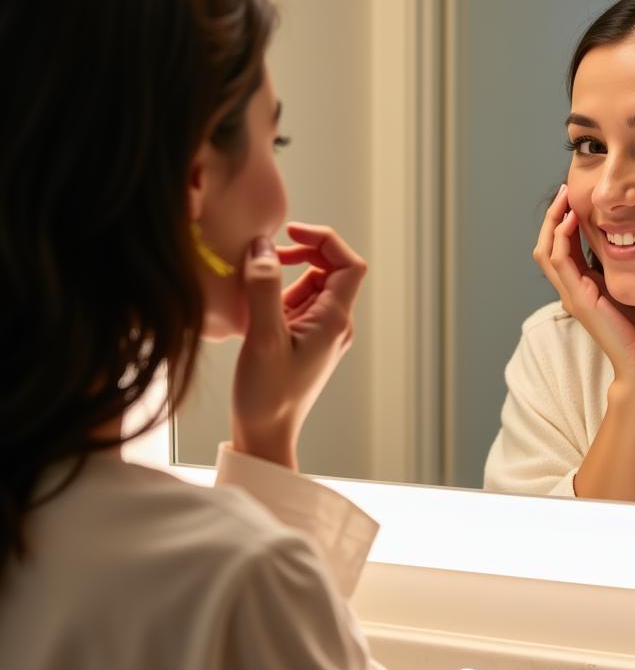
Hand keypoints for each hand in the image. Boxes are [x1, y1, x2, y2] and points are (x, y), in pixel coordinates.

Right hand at [231, 222, 366, 467]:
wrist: (265, 437)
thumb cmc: (268, 397)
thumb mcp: (263, 338)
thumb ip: (265, 288)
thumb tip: (264, 246)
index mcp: (335, 321)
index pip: (349, 265)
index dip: (325, 240)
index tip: (290, 232)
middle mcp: (334, 325)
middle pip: (329, 270)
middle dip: (300, 254)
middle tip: (264, 255)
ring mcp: (320, 334)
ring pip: (309, 286)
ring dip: (282, 275)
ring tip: (250, 283)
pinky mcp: (302, 341)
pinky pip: (294, 304)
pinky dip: (274, 295)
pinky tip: (249, 306)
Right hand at [534, 185, 634, 382]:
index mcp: (584, 286)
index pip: (562, 246)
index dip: (564, 219)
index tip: (576, 194)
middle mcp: (573, 290)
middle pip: (546, 245)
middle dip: (553, 216)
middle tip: (564, 190)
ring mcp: (572, 296)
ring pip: (546, 251)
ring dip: (552, 222)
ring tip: (565, 200)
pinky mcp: (578, 300)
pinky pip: (558, 263)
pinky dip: (561, 238)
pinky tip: (572, 221)